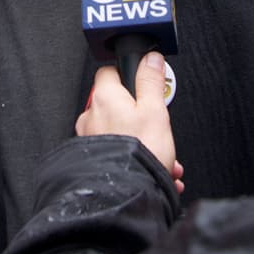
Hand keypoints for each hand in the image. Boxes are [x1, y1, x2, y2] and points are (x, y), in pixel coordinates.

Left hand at [76, 52, 180, 189]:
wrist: (127, 195)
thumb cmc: (140, 153)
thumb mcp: (156, 110)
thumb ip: (152, 81)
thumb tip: (151, 59)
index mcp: (104, 98)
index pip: (110, 72)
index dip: (129, 75)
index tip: (143, 84)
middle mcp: (90, 116)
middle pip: (117, 105)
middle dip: (141, 117)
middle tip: (159, 128)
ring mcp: (89, 139)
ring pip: (120, 132)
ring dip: (143, 142)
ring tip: (165, 158)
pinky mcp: (92, 160)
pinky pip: (116, 153)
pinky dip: (135, 158)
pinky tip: (156, 170)